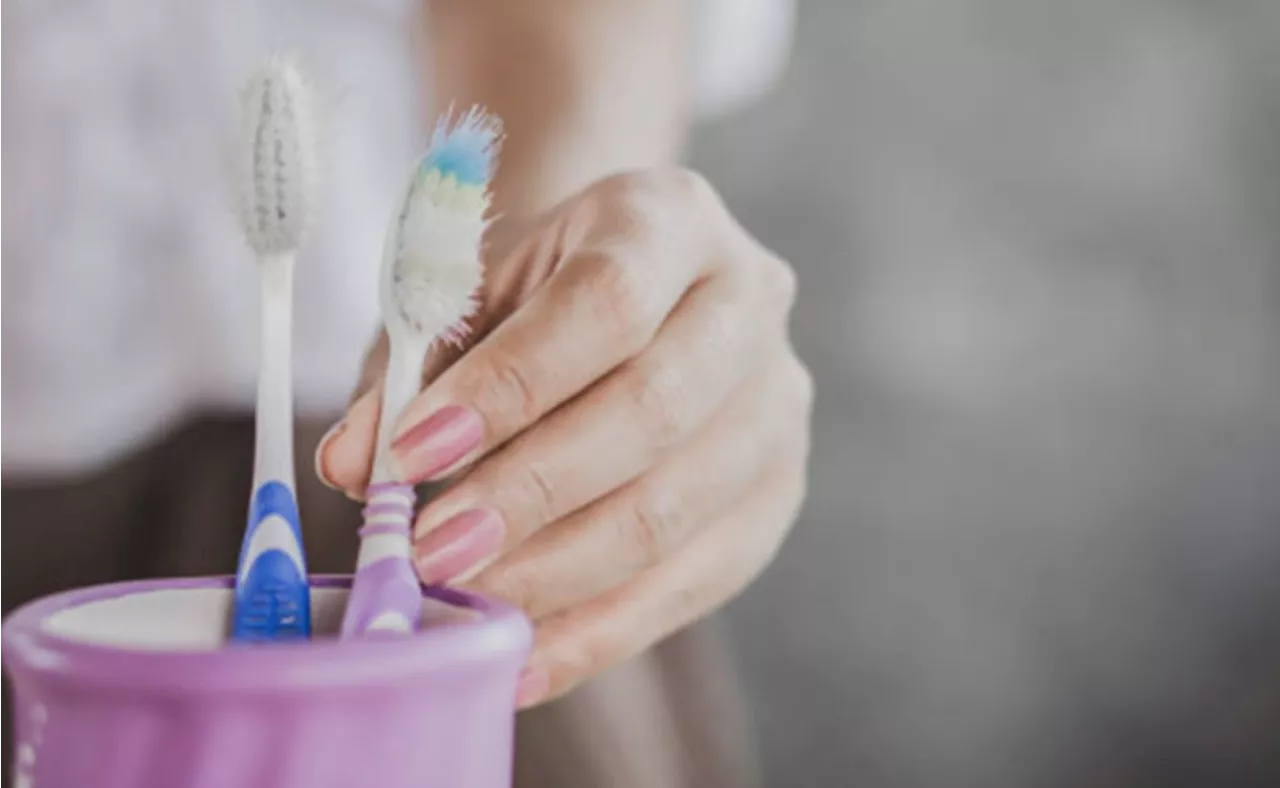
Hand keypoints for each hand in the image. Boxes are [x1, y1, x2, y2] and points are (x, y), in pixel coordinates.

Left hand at [316, 168, 812, 706]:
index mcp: (670, 219)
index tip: (409, 458)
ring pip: (677, 508)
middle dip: (531, 494)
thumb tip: (350, 464)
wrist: (628, 292)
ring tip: (464, 604)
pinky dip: (601, 632)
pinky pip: (694, 582)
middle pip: (653, 410)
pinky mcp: (778, 492)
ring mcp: (777, 402)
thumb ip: (410, 372)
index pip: (604, 305)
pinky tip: (523, 659)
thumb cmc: (535, 294)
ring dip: (557, 573)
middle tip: (433, 553)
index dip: (509, 388)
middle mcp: (748, 302)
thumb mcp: (466, 298)